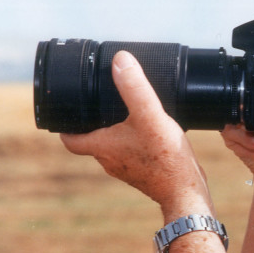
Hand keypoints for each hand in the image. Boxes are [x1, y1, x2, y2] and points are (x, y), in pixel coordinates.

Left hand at [60, 51, 212, 219]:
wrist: (186, 192)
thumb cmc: (166, 158)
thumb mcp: (149, 115)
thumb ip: (135, 87)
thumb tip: (120, 60)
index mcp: (102, 147)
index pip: (70, 140)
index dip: (66, 127)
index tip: (67, 114)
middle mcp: (110, 161)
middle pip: (93, 141)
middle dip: (96, 124)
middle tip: (102, 106)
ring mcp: (128, 170)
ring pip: (115, 148)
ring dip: (118, 134)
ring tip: (130, 116)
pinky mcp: (146, 174)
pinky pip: (134, 155)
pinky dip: (138, 144)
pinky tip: (153, 134)